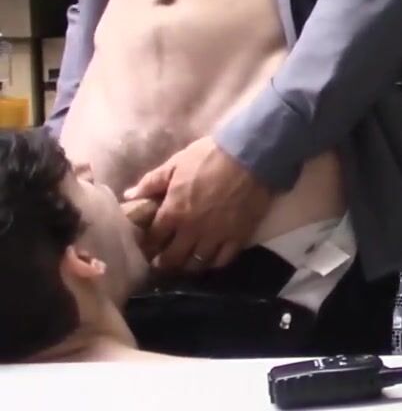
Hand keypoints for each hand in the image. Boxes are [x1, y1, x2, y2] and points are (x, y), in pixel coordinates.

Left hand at [124, 137, 272, 272]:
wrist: (250, 156)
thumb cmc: (209, 157)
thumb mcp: (176, 164)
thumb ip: (152, 181)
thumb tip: (130, 195)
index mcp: (173, 213)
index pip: (154, 239)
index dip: (148, 245)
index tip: (147, 247)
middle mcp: (192, 230)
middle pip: (173, 258)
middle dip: (165, 262)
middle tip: (163, 261)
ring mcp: (216, 236)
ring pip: (197, 263)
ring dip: (188, 266)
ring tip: (186, 263)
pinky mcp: (238, 236)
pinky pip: (224, 259)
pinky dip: (215, 263)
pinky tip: (211, 260)